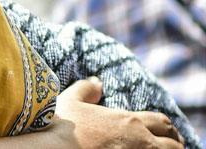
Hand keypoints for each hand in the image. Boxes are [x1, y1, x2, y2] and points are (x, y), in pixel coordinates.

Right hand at [52, 78, 183, 147]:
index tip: (162, 134)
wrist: (51, 148)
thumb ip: (85, 89)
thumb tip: (96, 82)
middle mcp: (140, 141)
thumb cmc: (59, 126)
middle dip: (172, 144)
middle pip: (174, 144)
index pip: (161, 122)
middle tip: (165, 147)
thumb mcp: (70, 102)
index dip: (165, 129)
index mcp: (128, 121)